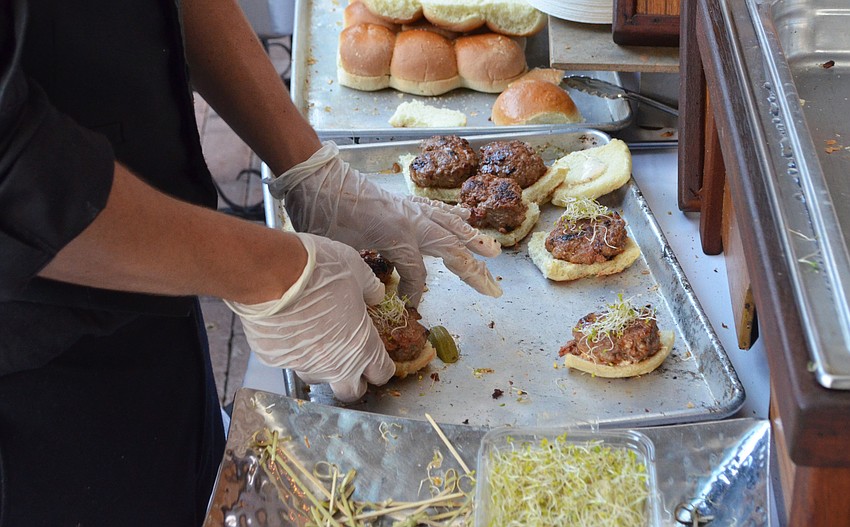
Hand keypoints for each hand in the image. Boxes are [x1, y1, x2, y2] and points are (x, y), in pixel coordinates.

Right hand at [225, 232, 394, 401]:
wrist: (273, 274)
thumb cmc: (320, 271)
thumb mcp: (357, 270)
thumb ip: (370, 288)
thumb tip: (376, 294)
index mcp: (361, 346)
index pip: (381, 373)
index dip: (382, 367)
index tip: (378, 357)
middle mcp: (334, 364)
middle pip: (350, 392)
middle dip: (353, 381)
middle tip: (350, 360)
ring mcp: (303, 365)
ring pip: (315, 377)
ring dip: (319, 364)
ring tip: (314, 338)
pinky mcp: (276, 360)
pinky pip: (287, 360)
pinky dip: (291, 349)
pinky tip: (288, 328)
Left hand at [266, 142, 502, 306]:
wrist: (315, 177)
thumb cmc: (322, 214)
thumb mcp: (341, 250)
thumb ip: (364, 272)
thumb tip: (379, 292)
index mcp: (397, 236)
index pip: (418, 272)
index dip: (416, 291)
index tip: (409, 306)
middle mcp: (411, 222)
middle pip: (451, 249)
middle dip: (474, 271)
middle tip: (493, 290)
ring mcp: (410, 209)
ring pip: (450, 227)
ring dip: (473, 241)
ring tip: (494, 253)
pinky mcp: (404, 201)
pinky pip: (436, 210)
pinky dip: (453, 216)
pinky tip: (465, 217)